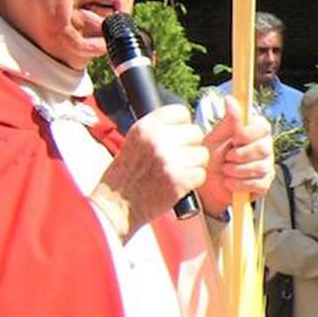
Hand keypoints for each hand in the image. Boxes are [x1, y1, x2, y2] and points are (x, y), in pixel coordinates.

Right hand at [94, 105, 208, 238]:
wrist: (116, 204)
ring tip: (177, 171)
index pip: (181, 112)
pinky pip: (201, 173)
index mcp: (146, 126)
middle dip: (190, 146)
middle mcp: (158, 140)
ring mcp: (169, 160)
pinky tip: (178, 184)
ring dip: (194, 164)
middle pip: (196, 133)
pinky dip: (193, 181)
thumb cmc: (127, 173)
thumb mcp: (136, 139)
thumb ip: (159, 129)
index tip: (176, 137)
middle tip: (177, 158)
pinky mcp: (179, 180)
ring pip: (202, 154)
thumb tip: (187, 124)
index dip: (182, 126)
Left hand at [197, 96, 273, 215]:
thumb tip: (230, 99)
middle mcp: (264, 148)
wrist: (206, 185)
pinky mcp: (264, 184)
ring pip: (261, 167)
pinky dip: (240, 184)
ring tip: (225, 170)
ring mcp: (266, 166)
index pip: (264, 126)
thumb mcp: (217, 137)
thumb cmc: (212, 158)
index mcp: (254, 132)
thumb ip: (228, 120)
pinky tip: (230, 182)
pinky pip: (259, 184)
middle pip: (264, 148)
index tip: (235, 139)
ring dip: (238, 170)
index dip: (250, 134)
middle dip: (241, 155)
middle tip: (227, 158)